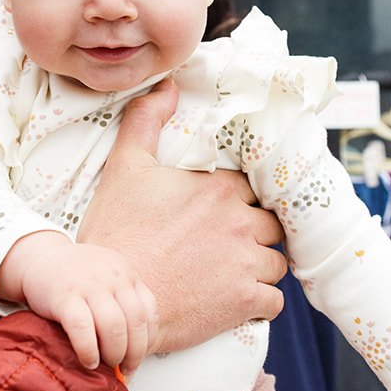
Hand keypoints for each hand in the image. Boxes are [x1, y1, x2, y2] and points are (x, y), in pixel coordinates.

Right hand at [0, 231, 157, 372]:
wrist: (38, 258)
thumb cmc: (74, 276)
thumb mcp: (107, 278)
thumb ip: (122, 301)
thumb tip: (134, 347)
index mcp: (126, 274)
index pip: (148, 311)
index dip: (147, 340)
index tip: (138, 358)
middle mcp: (112, 277)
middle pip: (135, 321)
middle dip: (134, 352)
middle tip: (125, 367)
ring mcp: (88, 285)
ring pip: (113, 325)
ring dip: (114, 353)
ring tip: (107, 364)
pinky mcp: (63, 297)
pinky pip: (82, 328)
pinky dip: (88, 350)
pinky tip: (88, 360)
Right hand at [81, 80, 287, 352]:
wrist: (114, 300)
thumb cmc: (116, 234)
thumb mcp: (124, 168)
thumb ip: (145, 121)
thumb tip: (167, 87)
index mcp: (219, 187)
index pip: (252, 188)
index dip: (238, 200)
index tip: (221, 213)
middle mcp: (241, 222)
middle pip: (270, 224)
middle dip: (254, 233)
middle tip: (227, 244)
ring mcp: (247, 264)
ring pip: (276, 262)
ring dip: (260, 267)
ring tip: (232, 273)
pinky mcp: (246, 302)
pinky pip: (274, 302)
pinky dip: (260, 303)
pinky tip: (236, 300)